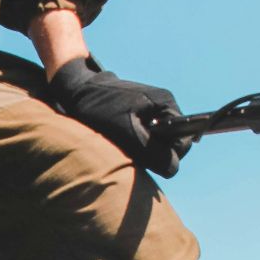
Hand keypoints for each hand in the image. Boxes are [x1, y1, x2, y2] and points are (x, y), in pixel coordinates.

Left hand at [47, 57, 192, 177]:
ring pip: (158, 145)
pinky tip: (119, 139)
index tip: (145, 153)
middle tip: (130, 148)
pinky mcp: (140, 118)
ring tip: (122, 141)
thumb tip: (172, 167)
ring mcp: (152, 113)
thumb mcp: (126, 132)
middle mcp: (164, 107)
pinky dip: (134, 146)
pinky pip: (146, 141)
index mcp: (166, 104)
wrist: (76, 92)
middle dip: (154, 153)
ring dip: (143, 150)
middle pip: (172, 145)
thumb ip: (152, 151)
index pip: (184, 141)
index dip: (168, 154)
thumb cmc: (99, 109)